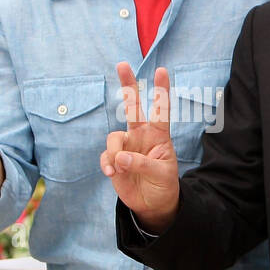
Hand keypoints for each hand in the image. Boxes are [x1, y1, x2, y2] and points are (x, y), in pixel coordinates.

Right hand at [101, 63, 179, 230]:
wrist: (152, 204)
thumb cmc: (163, 185)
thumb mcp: (162, 174)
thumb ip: (143, 164)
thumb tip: (121, 158)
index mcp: (158, 135)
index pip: (161, 110)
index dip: (161, 90)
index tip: (162, 70)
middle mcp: (141, 136)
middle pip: (132, 107)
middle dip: (128, 85)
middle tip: (122, 64)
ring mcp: (126, 147)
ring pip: (114, 137)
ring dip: (115, 152)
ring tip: (121, 168)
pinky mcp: (114, 160)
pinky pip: (106, 156)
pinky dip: (107, 164)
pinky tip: (112, 174)